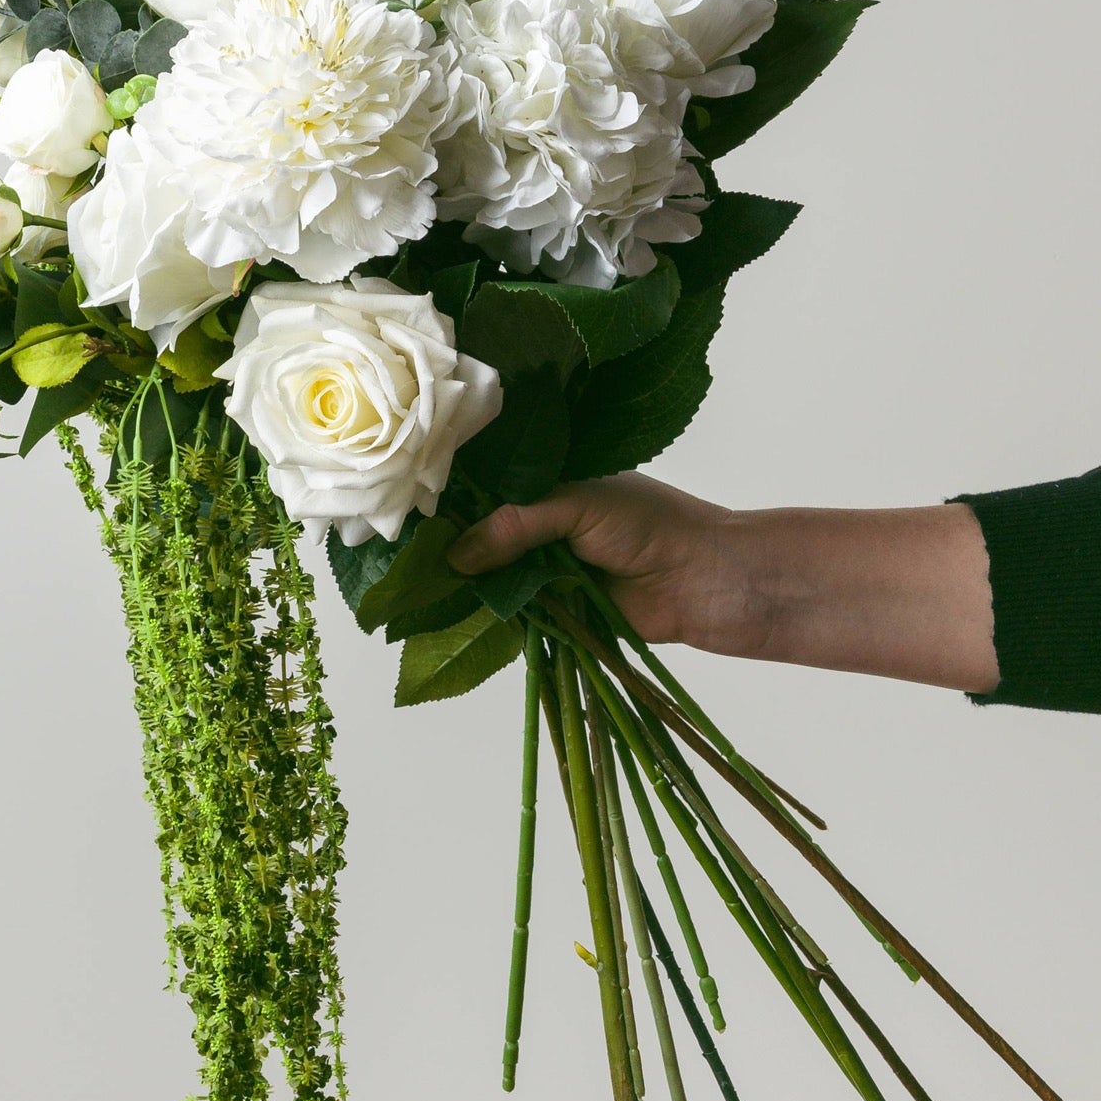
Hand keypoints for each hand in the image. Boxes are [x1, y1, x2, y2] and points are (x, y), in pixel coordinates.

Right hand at [448, 473, 999, 691]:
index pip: (485, 485)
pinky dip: (484, 618)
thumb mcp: (580, 505)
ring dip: (459, 584)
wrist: (711, 582)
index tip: (401, 498)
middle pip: (478, 533)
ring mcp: (547, 570)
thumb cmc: (658, 527)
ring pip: (489, 576)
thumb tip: (457, 557)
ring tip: (405, 585)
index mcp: (550, 483)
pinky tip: (444, 617)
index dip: (449, 495)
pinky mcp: (555, 613)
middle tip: (390, 548)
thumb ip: (518, 525)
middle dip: (443, 542)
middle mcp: (543, 524)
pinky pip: (510, 615)